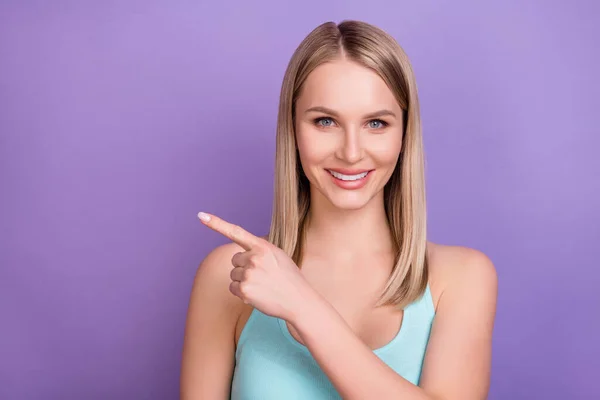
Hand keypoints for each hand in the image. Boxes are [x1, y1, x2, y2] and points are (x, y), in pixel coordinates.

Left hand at [197, 211, 315, 322]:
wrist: (299, 300)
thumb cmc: (289, 278)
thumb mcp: (278, 255)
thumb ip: (259, 251)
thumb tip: (240, 255)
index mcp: (262, 246)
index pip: (236, 232)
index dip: (216, 223)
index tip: (201, 216)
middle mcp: (253, 258)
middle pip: (235, 260)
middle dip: (244, 267)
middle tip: (262, 276)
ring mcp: (248, 274)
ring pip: (233, 275)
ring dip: (243, 281)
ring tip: (263, 286)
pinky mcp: (244, 290)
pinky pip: (232, 288)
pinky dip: (242, 293)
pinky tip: (258, 295)